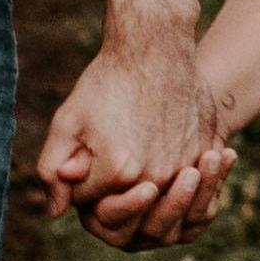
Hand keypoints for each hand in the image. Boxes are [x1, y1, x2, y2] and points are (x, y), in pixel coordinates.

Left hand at [34, 35, 227, 246]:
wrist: (156, 47)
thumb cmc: (107, 82)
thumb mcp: (67, 122)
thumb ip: (52, 170)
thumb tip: (55, 211)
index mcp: (119, 172)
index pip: (91, 204)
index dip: (81, 187)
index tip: (82, 161)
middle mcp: (157, 176)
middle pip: (131, 213)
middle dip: (113, 200)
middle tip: (107, 170)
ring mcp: (187, 165)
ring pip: (166, 204)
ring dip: (149, 198)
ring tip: (138, 176)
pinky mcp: (207, 151)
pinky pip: (195, 187)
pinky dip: (182, 186)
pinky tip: (170, 166)